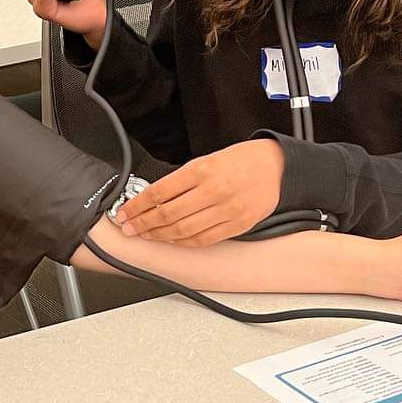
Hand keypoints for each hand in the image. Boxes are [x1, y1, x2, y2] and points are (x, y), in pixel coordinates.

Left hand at [115, 140, 282, 246]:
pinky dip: (183, 243)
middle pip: (167, 214)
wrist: (276, 166)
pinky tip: (171, 240)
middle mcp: (213, 191)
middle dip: (142, 223)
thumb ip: (181, 179)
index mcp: (201, 170)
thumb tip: (154, 197)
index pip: (158, 192)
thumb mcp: (206, 159)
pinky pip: (203, 239)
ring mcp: (226, 210)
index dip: (137, 206)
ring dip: (159, 235)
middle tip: (129, 227)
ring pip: (183, 230)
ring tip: (146, 235)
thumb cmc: (241, 160)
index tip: (125, 212)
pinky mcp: (237, 225)